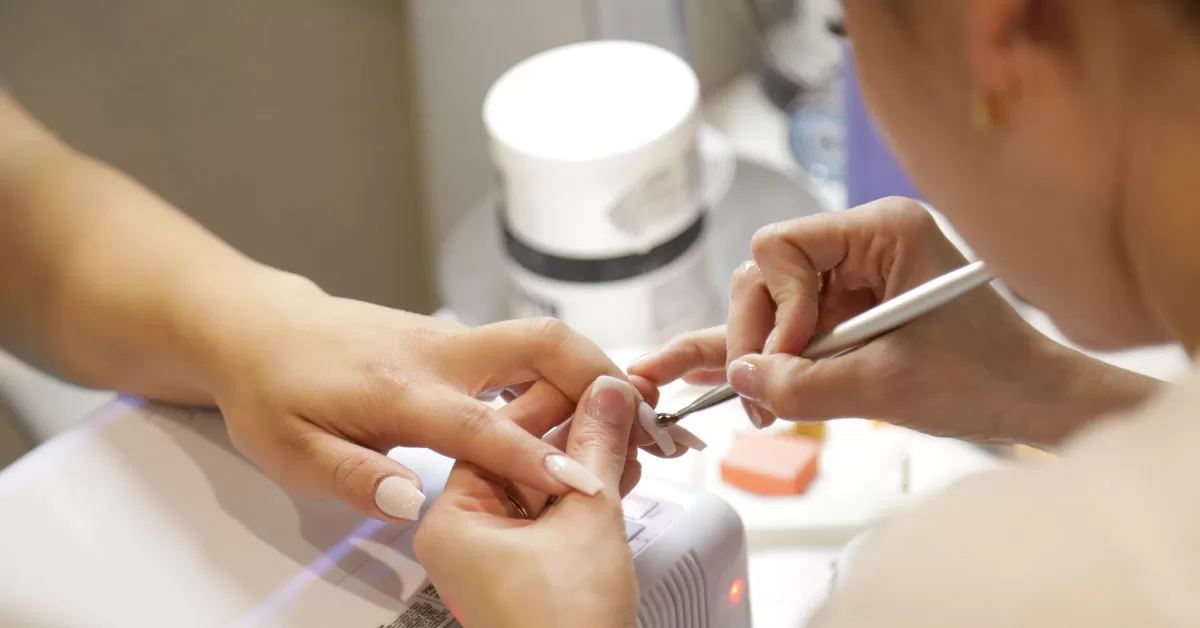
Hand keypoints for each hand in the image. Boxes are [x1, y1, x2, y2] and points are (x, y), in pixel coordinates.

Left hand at [193, 276, 693, 521]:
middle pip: (541, 343)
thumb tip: (415, 500)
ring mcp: (452, 339)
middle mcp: (439, 353)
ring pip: (541, 341)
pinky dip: (565, 375)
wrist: (259, 327)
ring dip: (594, 374)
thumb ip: (354, 477)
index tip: (589, 483)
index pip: (483, 425)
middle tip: (646, 422)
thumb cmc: (273, 389)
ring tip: (633, 423)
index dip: (538, 457)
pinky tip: (581, 411)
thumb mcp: (290, 450)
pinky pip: (524, 351)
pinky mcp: (456, 340)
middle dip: (602, 376)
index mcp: (400, 388)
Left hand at [414, 376, 639, 627]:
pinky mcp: (523, 570)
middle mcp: (464, 533)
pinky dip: (584, 492)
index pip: (497, 432)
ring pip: (539, 483)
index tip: (596, 381)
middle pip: (518, 454)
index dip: (555, 400)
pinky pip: (550, 513)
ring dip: (586, 460)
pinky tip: (619, 471)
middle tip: (619, 406)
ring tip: (629, 436)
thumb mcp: (587, 518)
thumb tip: (610, 394)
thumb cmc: (562, 627)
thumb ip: (597, 446)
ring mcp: (493, 554)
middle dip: (575, 431)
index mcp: (452, 517)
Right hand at [632, 198, 1141, 444]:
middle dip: (757, 336)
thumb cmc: (985, 380)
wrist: (1036, 403)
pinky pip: (791, 329)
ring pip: (770, 305)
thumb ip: (804, 384)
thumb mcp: (886, 386)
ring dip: (759, 355)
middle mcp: (862, 243)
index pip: (781, 246)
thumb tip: (740, 377)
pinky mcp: (850, 313)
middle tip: (758, 395)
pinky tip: (710, 373)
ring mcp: (853, 278)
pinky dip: (765, 356)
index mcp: (883, 231)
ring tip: (752, 405)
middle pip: (767, 275)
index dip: (774, 305)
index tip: (792, 356)